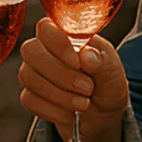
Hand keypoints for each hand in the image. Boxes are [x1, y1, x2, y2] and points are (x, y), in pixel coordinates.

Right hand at [17, 18, 127, 141]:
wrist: (103, 113)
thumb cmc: (106, 82)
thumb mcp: (112, 70)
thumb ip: (101, 60)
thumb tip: (86, 56)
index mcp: (64, 35)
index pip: (46, 27)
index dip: (59, 44)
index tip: (78, 63)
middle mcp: (43, 50)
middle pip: (30, 51)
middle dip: (60, 73)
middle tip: (86, 87)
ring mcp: (33, 72)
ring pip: (29, 77)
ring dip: (60, 95)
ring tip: (84, 103)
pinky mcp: (30, 96)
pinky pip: (30, 100)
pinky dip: (54, 111)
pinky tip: (70, 114)